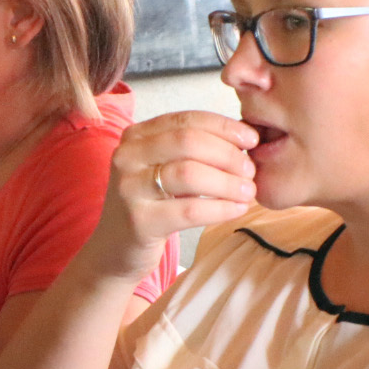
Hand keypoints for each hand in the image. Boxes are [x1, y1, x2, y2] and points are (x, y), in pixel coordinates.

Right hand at [82, 112, 258, 281]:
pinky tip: (237, 209)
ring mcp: (129, 188)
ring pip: (189, 174)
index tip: (251, 139)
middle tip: (250, 170)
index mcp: (135, 136)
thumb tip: (245, 139)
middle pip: (188, 142)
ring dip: (227, 182)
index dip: (223, 127)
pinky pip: (189, 210)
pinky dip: (220, 208)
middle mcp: (127, 156)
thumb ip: (193, 149)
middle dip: (227, 154)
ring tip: (248, 191)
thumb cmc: (152, 204)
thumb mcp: (164, 168)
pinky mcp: (139, 220)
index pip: (186, 120)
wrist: (117, 248)